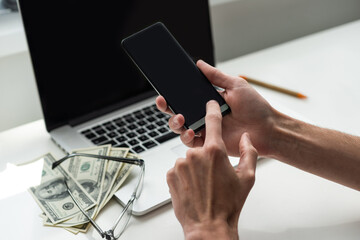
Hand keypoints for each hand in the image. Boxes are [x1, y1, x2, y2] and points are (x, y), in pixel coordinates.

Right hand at [156, 60, 274, 156]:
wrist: (267, 129)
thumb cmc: (255, 107)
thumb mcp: (235, 85)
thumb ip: (216, 76)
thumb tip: (199, 63)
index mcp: (208, 101)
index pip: (186, 97)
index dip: (173, 93)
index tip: (165, 88)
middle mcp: (204, 115)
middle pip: (178, 111)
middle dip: (167, 107)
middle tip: (163, 101)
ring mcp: (205, 130)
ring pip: (180, 127)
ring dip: (175, 122)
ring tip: (180, 117)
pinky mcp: (208, 144)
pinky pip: (191, 142)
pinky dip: (186, 137)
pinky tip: (190, 131)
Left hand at [166, 100, 257, 239]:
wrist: (208, 226)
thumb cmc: (228, 204)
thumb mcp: (247, 177)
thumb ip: (248, 152)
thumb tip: (245, 138)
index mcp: (214, 152)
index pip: (212, 121)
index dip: (211, 110)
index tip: (210, 104)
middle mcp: (194, 155)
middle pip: (200, 145)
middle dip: (206, 155)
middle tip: (213, 174)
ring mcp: (180, 164)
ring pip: (188, 158)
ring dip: (195, 166)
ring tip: (203, 183)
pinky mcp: (170, 175)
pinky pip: (178, 168)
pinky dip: (184, 174)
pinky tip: (193, 187)